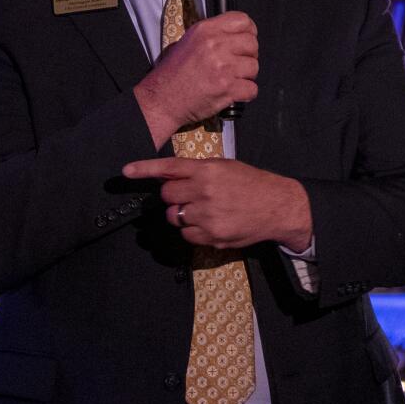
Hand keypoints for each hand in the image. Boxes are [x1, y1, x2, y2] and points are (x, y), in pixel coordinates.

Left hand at [122, 157, 311, 251]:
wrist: (278, 206)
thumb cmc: (252, 183)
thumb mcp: (226, 167)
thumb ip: (197, 171)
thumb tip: (169, 177)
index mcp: (208, 170)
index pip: (169, 168)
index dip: (144, 169)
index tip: (126, 171)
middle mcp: (205, 191)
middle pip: (167, 196)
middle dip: (174, 196)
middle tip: (190, 196)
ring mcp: (208, 216)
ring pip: (174, 216)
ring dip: (182, 214)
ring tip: (204, 210)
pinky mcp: (212, 236)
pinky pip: (186, 234)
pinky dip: (192, 230)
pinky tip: (209, 223)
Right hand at [133, 12, 258, 147]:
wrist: (162, 99)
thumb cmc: (173, 74)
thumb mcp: (188, 41)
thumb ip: (213, 35)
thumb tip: (236, 35)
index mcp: (206, 30)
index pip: (243, 20)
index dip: (249, 32)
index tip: (246, 41)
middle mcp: (215, 45)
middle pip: (252, 44)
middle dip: (249, 56)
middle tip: (238, 65)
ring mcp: (223, 67)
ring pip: (254, 67)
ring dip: (246, 76)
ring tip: (231, 80)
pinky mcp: (227, 88)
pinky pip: (252, 89)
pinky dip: (246, 94)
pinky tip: (233, 93)